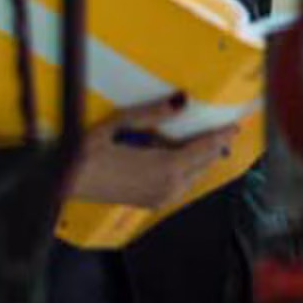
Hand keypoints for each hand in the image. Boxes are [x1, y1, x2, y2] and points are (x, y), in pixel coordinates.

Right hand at [69, 94, 239, 209]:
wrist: (65, 182)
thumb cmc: (87, 152)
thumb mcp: (119, 124)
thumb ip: (152, 113)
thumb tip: (181, 100)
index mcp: (165, 167)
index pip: (204, 149)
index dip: (221, 136)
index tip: (237, 125)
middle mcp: (168, 186)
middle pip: (202, 164)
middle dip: (215, 147)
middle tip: (227, 130)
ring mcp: (160, 198)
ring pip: (192, 177)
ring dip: (201, 159)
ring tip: (207, 141)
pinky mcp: (150, 202)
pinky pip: (179, 185)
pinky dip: (187, 169)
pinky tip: (181, 158)